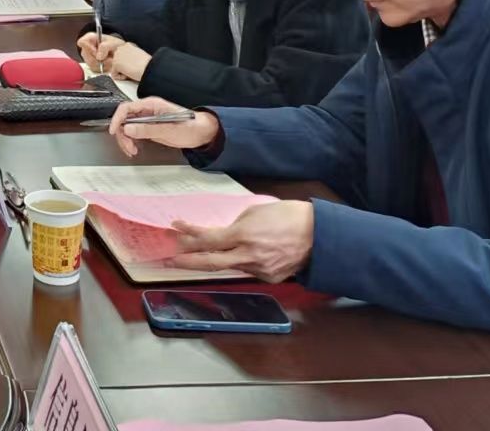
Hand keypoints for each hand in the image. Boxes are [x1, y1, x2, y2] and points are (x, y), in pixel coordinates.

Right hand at [78, 31, 122, 70]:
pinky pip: (94, 69)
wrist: (119, 53)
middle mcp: (87, 47)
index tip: (96, 51)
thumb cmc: (115, 45)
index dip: (88, 47)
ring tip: (110, 60)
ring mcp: (88, 57)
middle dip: (98, 58)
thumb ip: (105, 47)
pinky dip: (103, 68)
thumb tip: (98, 57)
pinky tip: (108, 64)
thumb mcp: (114, 43)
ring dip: (102, 64)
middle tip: (108, 56)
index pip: (81, 42)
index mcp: (91, 38)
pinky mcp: (92, 65)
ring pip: (90, 64)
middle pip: (86, 55)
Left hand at [107, 41, 152, 82]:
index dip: (127, 63)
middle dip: (122, 67)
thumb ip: (129, 56)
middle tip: (133, 69)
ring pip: (115, 68)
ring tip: (132, 70)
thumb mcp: (138, 56)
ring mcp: (117, 55)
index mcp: (128, 45)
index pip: (120, 56)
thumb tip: (126, 63)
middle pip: (116, 62)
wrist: (150, 69)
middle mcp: (121, 48)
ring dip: (122, 72)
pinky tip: (130, 74)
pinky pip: (114, 75)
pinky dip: (121, 78)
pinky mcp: (115, 63)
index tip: (134, 65)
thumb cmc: (148, 65)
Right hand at [108, 97, 218, 157]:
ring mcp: (147, 120)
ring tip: (132, 150)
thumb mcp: (169, 130)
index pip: (127, 108)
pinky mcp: (148, 128)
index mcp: (151, 105)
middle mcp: (147, 111)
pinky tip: (134, 148)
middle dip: (122, 134)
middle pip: (124, 119)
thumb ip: (148, 129)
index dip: (117, 119)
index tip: (114, 130)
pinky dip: (130, 141)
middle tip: (129, 147)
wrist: (201, 133)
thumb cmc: (190, 126)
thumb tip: (128, 128)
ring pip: (126, 128)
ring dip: (125, 140)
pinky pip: (133, 133)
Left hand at [169, 200, 314, 281]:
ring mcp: (260, 270)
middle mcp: (249, 256)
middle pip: (211, 262)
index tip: (176, 228)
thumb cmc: (288, 215)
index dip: (189, 235)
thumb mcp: (255, 212)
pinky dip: (240, 262)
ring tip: (199, 255)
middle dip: (187, 261)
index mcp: (244, 235)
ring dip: (215, 260)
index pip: (208, 239)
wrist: (319, 235)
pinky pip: (247, 270)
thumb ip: (235, 226)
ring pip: (230, 266)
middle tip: (170, 259)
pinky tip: (241, 256)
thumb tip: (220, 235)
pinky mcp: (270, 278)